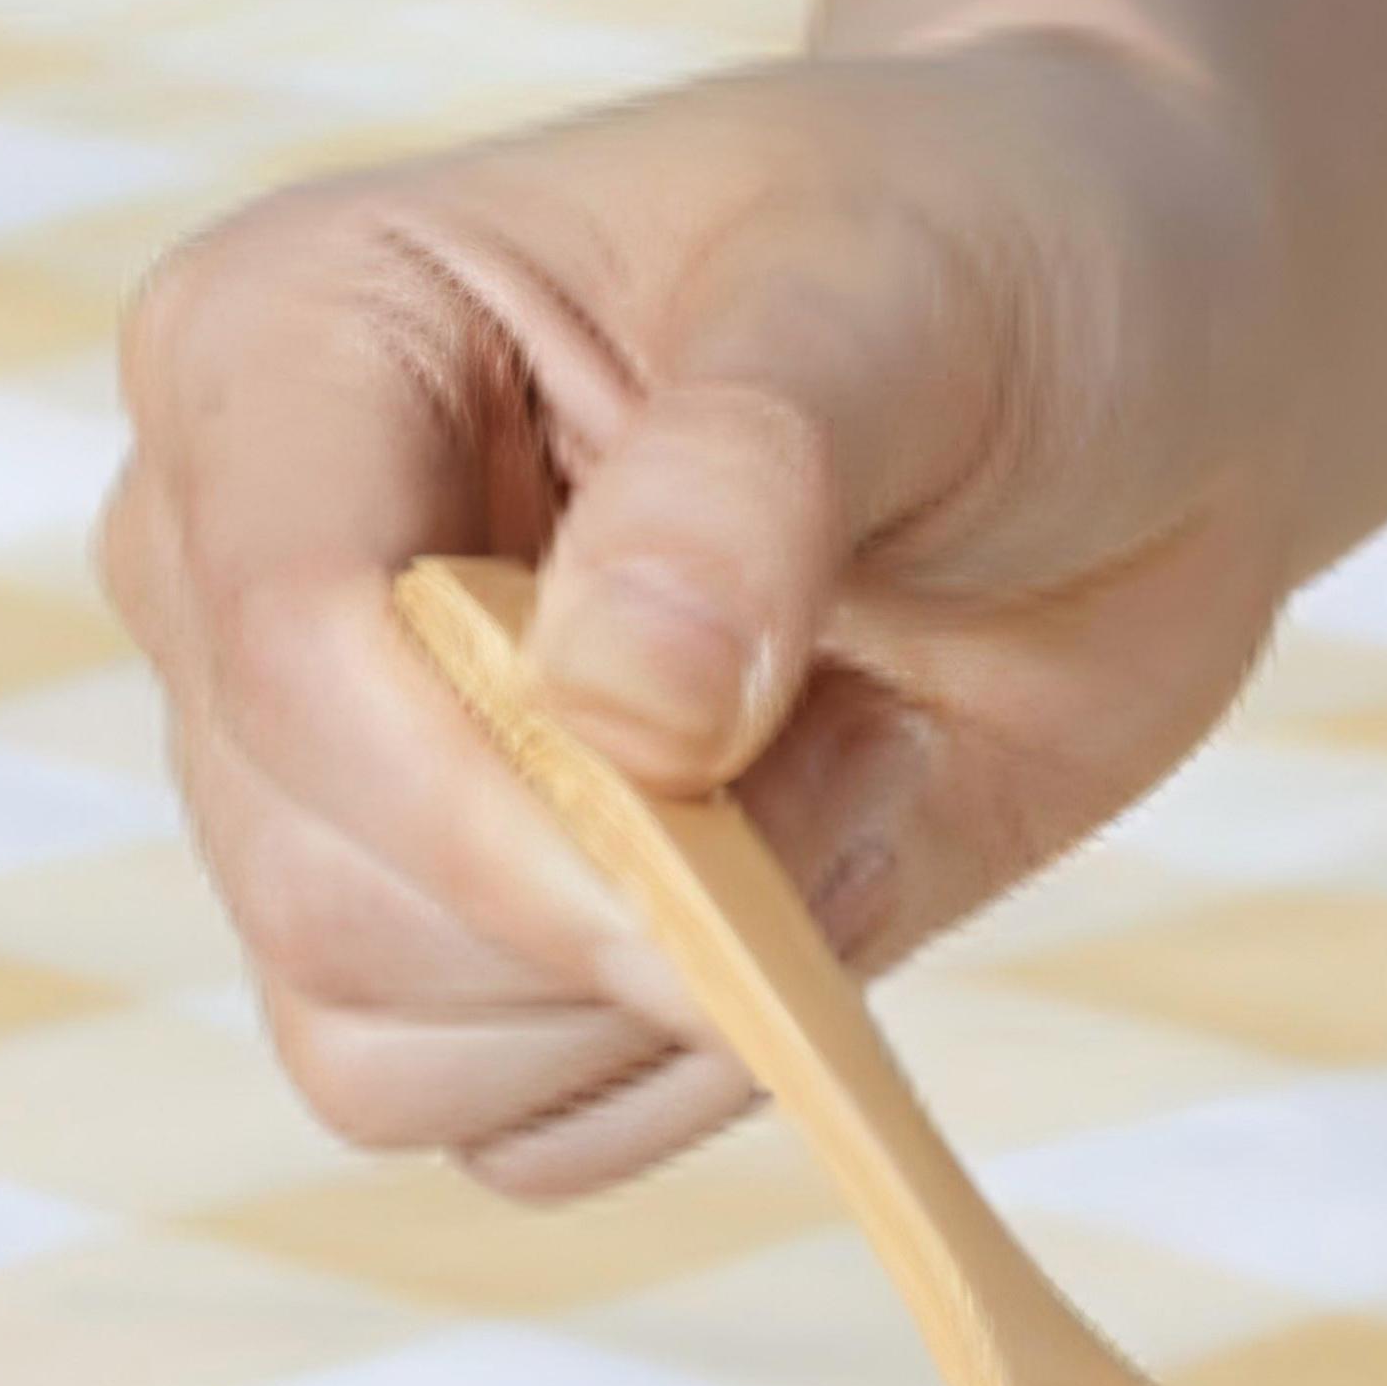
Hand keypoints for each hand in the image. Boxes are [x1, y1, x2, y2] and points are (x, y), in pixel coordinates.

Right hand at [104, 37, 1294, 1190]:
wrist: (1135, 377)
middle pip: (323, 889)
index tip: (740, 823)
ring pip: (384, 1046)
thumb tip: (624, 706)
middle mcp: (251, 575)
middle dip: (628, 891)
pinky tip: (813, 875)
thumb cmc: (1000, 259)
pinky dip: (689, 1065)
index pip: (287, 647)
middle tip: (852, 725)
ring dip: (673, 983)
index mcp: (281, 346)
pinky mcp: (473, 925)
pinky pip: (509, 1126)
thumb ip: (751, 476)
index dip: (498, 800)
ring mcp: (345, 772)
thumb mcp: (907, 291)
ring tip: (843, 768)